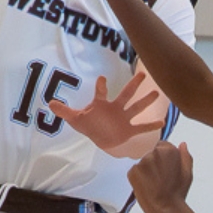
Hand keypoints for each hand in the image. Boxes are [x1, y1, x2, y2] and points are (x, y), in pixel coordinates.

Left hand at [50, 69, 168, 157]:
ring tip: (157, 93)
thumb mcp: (76, 119)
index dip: (100, 86)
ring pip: (136, 108)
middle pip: (125, 95)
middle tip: (142, 74)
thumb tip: (49, 102)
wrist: (101, 138)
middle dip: (133, 85)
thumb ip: (65, 111)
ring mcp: (123, 118)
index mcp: (102, 104)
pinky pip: (141, 127)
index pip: (101, 92)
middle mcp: (115, 108)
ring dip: (146, 101)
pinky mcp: (128, 130)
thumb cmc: (90, 125)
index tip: (101, 78)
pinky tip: (163, 121)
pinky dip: (150, 125)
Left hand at [129, 139, 193, 212]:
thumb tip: (182, 144)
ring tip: (153, 182)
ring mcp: (141, 162)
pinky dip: (138, 177)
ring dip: (145, 169)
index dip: (162, 156)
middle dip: (153, 161)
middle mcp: (153, 153)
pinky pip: (134, 171)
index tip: (164, 166)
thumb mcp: (188, 172)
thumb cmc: (178, 192)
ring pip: (142, 161)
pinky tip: (146, 185)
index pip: (160, 144)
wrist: (166, 208)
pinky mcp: (132, 171)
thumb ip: (185, 156)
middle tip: (159, 176)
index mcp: (168, 150)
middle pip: (150, 152)